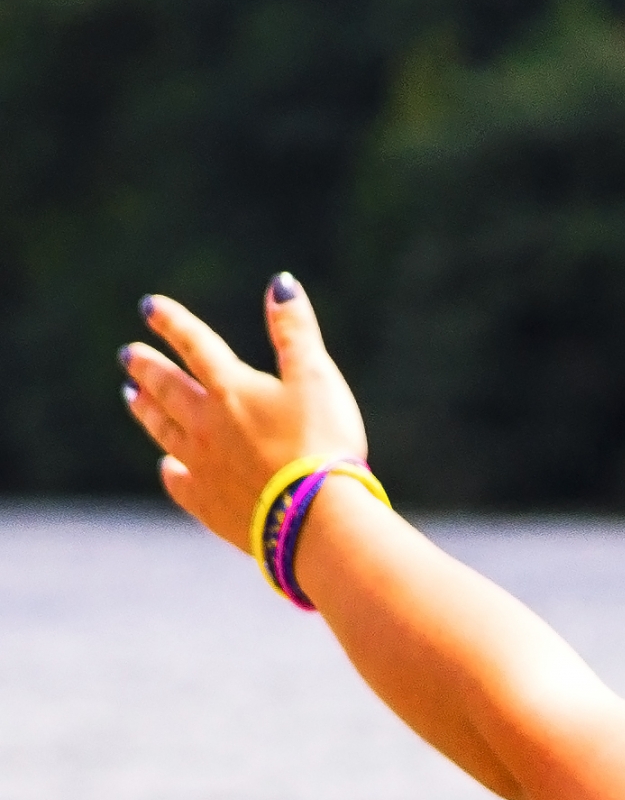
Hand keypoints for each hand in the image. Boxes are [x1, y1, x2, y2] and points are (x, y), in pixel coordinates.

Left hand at [121, 276, 370, 554]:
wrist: (314, 515)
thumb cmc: (321, 442)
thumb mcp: (317, 378)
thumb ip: (295, 332)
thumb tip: (280, 284)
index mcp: (232, 389)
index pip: (196, 345)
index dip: (173, 322)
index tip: (149, 307)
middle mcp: (206, 424)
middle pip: (167, 389)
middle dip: (148, 369)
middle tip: (128, 356)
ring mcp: (202, 465)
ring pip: (163, 431)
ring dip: (146, 411)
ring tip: (131, 397)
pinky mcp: (209, 503)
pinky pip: (180, 482)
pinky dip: (171, 471)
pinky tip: (167, 468)